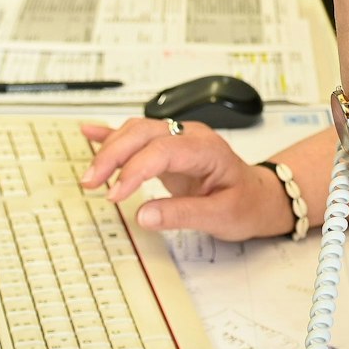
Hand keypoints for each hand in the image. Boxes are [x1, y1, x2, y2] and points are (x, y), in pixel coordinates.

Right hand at [78, 118, 292, 240]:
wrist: (258, 195)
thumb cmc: (245, 203)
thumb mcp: (221, 217)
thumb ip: (182, 215)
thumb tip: (143, 216)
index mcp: (207, 150)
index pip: (162, 150)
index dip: (134, 170)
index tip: (115, 195)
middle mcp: (190, 136)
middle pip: (143, 133)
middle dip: (112, 155)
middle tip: (91, 182)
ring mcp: (178, 137)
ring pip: (136, 131)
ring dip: (109, 150)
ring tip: (91, 176)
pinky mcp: (167, 146)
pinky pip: (136, 134)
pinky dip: (111, 135)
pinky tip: (89, 133)